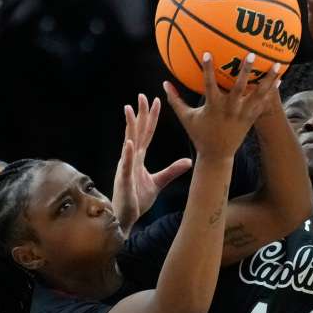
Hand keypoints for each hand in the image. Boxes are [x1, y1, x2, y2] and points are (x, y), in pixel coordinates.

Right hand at [112, 94, 193, 227]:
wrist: (126, 216)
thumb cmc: (137, 199)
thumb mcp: (159, 182)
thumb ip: (172, 170)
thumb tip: (189, 161)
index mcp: (138, 157)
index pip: (146, 133)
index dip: (151, 117)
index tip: (156, 101)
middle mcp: (131, 158)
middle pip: (136, 132)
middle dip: (139, 114)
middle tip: (142, 96)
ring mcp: (126, 167)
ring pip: (128, 142)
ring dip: (129, 126)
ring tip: (129, 109)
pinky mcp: (124, 179)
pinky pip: (125, 164)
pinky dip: (127, 153)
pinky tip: (129, 142)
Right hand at [163, 53, 281, 161]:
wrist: (217, 155)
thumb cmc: (200, 134)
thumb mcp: (186, 118)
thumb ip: (175, 100)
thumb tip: (164, 83)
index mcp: (213, 107)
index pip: (209, 85)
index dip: (207, 69)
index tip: (207, 53)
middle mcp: (229, 109)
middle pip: (239, 88)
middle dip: (245, 71)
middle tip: (251, 54)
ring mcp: (242, 114)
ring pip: (257, 95)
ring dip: (267, 79)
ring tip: (277, 64)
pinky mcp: (250, 119)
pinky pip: (263, 104)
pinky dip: (271, 93)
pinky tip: (280, 79)